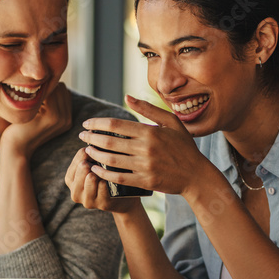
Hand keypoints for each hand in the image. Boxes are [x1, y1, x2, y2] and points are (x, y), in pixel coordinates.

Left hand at [0, 82, 72, 158]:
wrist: (16, 148)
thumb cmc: (21, 128)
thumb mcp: (38, 114)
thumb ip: (48, 102)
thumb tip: (48, 80)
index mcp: (66, 119)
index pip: (63, 90)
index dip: (48, 89)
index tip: (33, 98)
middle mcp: (67, 119)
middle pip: (61, 87)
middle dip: (45, 88)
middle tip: (29, 98)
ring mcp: (61, 118)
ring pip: (55, 88)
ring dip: (40, 90)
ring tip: (28, 102)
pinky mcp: (52, 116)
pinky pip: (48, 93)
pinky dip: (35, 94)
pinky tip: (26, 105)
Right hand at [65, 147, 140, 213]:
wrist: (122, 200)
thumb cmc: (107, 176)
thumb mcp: (96, 165)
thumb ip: (91, 153)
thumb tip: (91, 130)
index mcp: (71, 179)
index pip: (76, 161)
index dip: (86, 154)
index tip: (95, 149)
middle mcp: (75, 192)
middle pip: (81, 170)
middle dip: (91, 162)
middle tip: (100, 157)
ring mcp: (88, 201)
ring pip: (90, 179)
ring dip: (98, 172)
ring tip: (104, 168)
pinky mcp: (102, 205)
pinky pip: (103, 189)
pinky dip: (107, 182)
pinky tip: (110, 177)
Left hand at [79, 95, 214, 198]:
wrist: (196, 175)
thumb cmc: (184, 147)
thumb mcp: (171, 122)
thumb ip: (148, 109)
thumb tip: (127, 97)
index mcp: (150, 132)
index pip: (116, 125)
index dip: (97, 124)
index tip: (86, 124)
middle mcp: (146, 149)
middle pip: (110, 142)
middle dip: (91, 139)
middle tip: (82, 137)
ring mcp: (145, 166)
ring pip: (111, 160)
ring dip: (94, 156)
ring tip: (86, 152)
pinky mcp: (145, 181)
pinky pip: (118, 177)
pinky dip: (104, 173)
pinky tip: (95, 169)